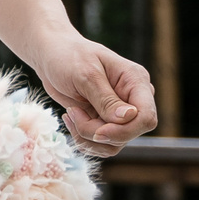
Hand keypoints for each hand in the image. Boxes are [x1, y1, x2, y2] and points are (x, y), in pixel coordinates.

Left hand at [35, 38, 157, 156]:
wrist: (52, 55)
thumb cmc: (68, 56)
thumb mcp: (85, 74)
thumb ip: (106, 98)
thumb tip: (129, 117)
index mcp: (136, 80)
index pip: (146, 117)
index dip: (125, 130)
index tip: (98, 130)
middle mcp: (132, 99)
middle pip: (129, 134)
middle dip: (98, 132)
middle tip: (73, 113)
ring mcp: (120, 113)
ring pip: (114, 144)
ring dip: (87, 137)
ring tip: (71, 114)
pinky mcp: (105, 122)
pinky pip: (101, 144)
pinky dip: (83, 138)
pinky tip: (70, 118)